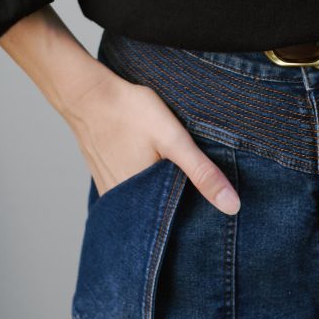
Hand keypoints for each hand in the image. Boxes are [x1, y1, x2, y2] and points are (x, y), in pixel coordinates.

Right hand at [64, 58, 240, 214]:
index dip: (194, 217)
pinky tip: (153, 170)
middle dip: (178, 208)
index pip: (175, 224)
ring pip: (143, 201)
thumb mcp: (173, 139)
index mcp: (141, 200)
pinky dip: (144, 185)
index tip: (211, 214)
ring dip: (160, 195)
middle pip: (158, 214)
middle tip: (197, 195)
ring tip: (177, 182)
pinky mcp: (104, 176)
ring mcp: (109, 189)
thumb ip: (202, 172)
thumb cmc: (129, 112)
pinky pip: (129, 190)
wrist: (86, 94)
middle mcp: (121, 202)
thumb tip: (232, 206)